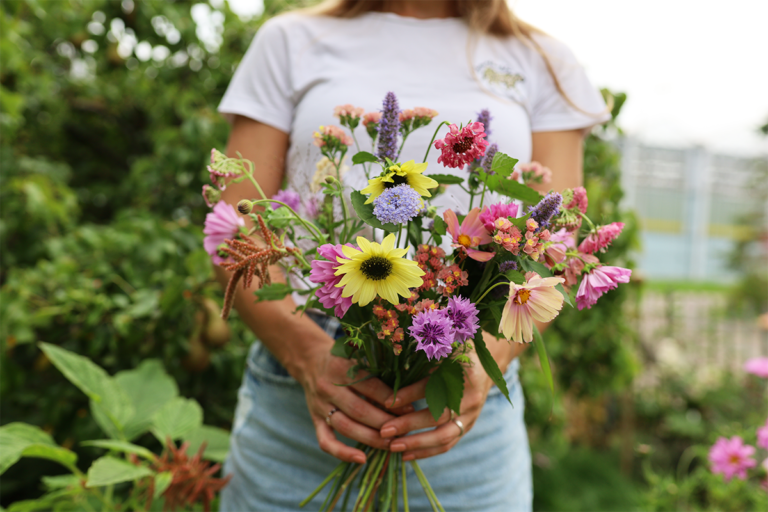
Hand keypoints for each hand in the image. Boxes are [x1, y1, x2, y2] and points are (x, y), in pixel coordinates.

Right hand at [297, 347, 413, 463]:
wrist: (310, 360)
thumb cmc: (344, 358)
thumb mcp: (358, 356)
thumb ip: (376, 370)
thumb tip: (406, 391)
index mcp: (340, 368)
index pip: (370, 387)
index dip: (391, 400)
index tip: (410, 409)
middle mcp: (328, 387)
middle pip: (359, 410)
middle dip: (384, 422)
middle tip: (404, 430)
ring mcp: (320, 406)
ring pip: (346, 427)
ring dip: (370, 438)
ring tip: (391, 444)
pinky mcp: (315, 420)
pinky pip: (326, 442)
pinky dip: (343, 453)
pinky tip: (362, 459)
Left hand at [377, 349, 493, 460]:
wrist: (482, 369)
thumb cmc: (454, 358)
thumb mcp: (439, 356)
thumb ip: (420, 367)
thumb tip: (391, 386)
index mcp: (464, 376)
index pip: (433, 388)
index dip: (409, 395)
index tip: (385, 402)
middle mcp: (471, 399)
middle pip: (439, 417)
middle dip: (409, 425)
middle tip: (385, 431)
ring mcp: (471, 416)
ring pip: (444, 437)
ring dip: (417, 444)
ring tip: (393, 447)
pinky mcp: (466, 428)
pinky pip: (447, 445)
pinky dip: (426, 451)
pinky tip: (406, 455)